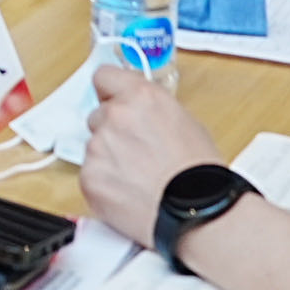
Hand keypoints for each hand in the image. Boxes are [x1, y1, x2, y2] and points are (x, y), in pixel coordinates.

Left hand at [78, 65, 225, 241]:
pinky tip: (129, 193)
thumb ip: (151, 110)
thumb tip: (138, 112)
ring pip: (94, 146)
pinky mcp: (89, 177)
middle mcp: (115, 115)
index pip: (103, 76)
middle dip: (112, 131)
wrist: (197, 212)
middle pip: (98, 115)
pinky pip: (90, 175)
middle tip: (136, 152)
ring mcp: (98, 146)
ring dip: (109, 158)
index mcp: (141, 96)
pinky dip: (104, 184)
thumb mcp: (185, 122)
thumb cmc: (200, 172)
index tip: (112, 100)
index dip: (109, 91)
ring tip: (138, 178)